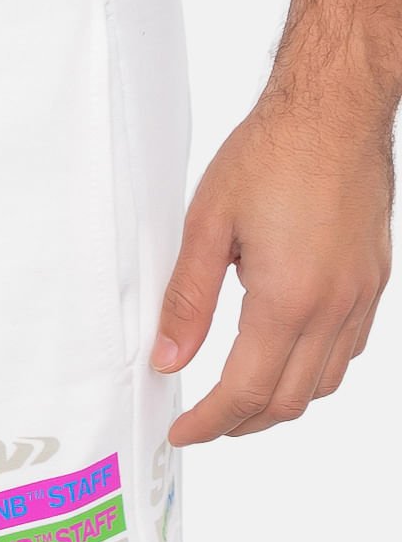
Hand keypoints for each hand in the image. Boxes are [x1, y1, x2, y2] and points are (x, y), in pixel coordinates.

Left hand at [152, 82, 392, 444]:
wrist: (336, 109)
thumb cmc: (273, 153)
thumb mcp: (207, 225)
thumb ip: (187, 301)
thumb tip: (168, 359)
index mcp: (287, 299)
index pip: (244, 392)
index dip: (209, 423)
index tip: (182, 433)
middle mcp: (332, 307)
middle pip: (287, 401)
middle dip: (240, 423)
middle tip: (204, 422)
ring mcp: (360, 296)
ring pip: (323, 383)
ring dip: (279, 402)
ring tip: (240, 398)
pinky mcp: (373, 281)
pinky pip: (348, 350)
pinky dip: (314, 371)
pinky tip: (285, 356)